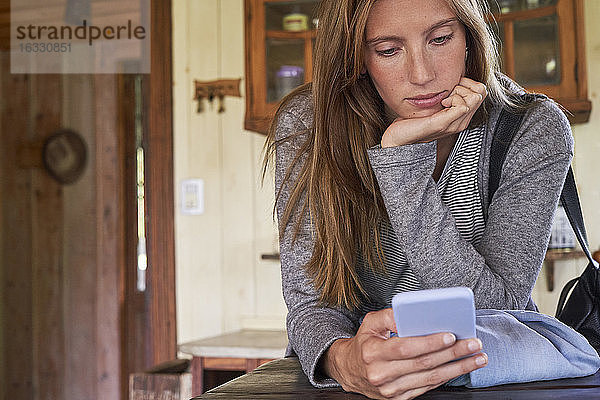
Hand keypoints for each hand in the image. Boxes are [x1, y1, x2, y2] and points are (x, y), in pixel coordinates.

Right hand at [321, 308, 486, 399]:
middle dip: (453, 353)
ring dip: (457, 368)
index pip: (406, 348)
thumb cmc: (364, 344)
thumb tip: (411, 313)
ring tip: (476, 358)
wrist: (349, 370)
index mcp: (373, 353)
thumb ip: (390, 316)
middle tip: (473, 344)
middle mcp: (381, 374)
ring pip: (430, 378)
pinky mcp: (399, 398)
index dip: (430, 342)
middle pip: (423, 364)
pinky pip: (427, 388)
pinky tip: (459, 368)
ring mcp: (391, 390)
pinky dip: (446, 377)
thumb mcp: (370, 323)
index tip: (450, 335)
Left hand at [381, 77, 486, 147]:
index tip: (451, 87)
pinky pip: (463, 105)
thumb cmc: (413, 120)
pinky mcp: (443, 124)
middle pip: (481, 92)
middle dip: (464, 85)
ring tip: (444, 98)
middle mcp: (461, 123)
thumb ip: (446, 95)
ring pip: (475, 97)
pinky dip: (454, 98)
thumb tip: (453, 77)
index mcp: (460, 118)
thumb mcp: (434, 105)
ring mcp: (454, 125)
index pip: (481, 92)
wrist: (398, 138)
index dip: (468, 83)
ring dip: (458, 91)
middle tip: (447, 92)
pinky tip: (442, 103)